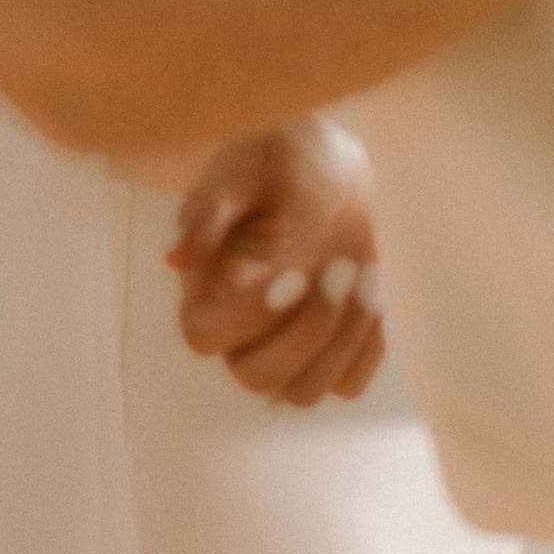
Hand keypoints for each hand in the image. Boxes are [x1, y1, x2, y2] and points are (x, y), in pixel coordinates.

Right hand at [166, 116, 386, 408]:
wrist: (326, 168)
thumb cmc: (275, 161)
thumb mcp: (244, 170)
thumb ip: (210, 209)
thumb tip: (177, 257)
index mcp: (205, 289)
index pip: (205, 336)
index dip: (250, 317)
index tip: (296, 274)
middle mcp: (237, 332)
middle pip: (257, 377)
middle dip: (310, 329)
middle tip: (341, 266)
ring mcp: (281, 347)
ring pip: (303, 392)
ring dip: (344, 340)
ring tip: (369, 275)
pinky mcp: (325, 350)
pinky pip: (345, 386)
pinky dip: (367, 351)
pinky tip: (376, 298)